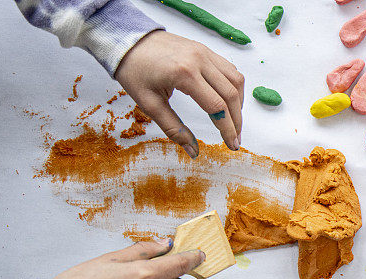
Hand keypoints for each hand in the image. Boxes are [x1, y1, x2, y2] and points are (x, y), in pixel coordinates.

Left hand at [115, 31, 244, 156]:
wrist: (127, 40)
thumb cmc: (134, 70)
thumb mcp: (149, 104)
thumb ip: (174, 129)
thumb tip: (193, 152)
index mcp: (184, 74)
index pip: (217, 107)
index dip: (227, 129)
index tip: (231, 145)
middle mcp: (199, 60)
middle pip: (231, 95)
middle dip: (237, 121)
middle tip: (235, 140)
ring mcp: (205, 52)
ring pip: (236, 80)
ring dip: (239, 104)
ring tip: (234, 122)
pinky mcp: (205, 49)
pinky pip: (229, 69)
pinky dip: (234, 87)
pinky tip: (229, 101)